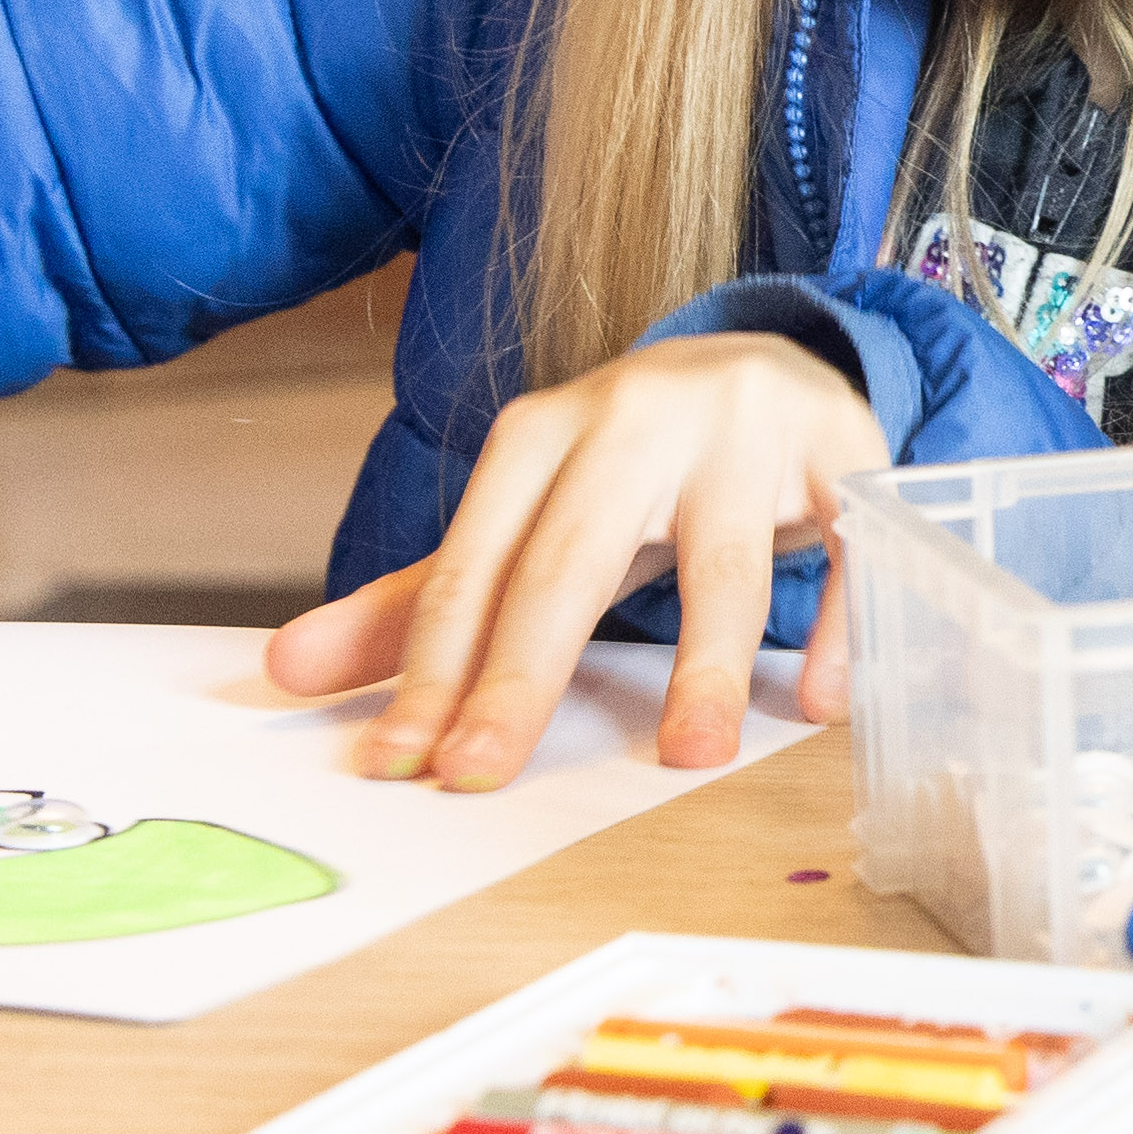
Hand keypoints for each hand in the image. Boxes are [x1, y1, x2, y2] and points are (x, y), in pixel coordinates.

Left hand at [264, 333, 881, 787]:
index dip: (434, 667)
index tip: (403, 762)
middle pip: (573, 557)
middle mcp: (638, 418)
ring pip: (724, 556)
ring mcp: (746, 432)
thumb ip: (416, 603)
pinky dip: (846, 624)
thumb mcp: (525, 520)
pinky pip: (850, 544)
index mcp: (544, 433)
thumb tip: (283, 672)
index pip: (477, 564)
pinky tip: (823, 703)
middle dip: (521, 673)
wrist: (767, 360)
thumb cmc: (629, 468)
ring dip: (708, 661)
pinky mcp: (845, 450)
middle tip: (480, 773)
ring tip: (689, 755)